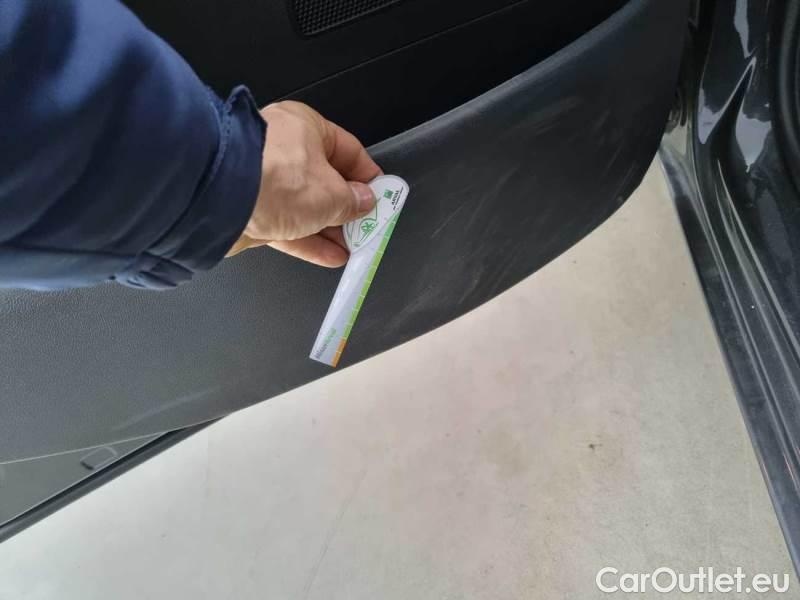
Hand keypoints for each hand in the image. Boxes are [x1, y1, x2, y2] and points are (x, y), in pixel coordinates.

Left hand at [227, 101, 381, 266]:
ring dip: (330, 230)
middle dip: (347, 209)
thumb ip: (353, 201)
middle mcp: (285, 149)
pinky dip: (309, 241)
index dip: (367, 178)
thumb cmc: (275, 178)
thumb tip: (364, 201)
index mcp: (307, 127)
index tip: (381, 198)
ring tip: (351, 247)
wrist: (221, 200)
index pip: (348, 151)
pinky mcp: (253, 209)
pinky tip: (329, 255)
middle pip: (326, 181)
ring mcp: (266, 181)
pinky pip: (288, 226)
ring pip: (306, 207)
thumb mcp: (332, 194)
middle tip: (367, 227)